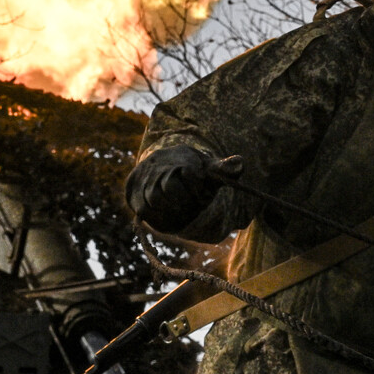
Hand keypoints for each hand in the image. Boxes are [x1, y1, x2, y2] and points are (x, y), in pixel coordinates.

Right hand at [125, 146, 241, 232]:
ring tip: (181, 209)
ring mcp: (143, 178)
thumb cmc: (194, 172)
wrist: (163, 167)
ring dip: (171, 210)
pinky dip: (158, 217)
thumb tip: (240, 162)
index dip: (198, 187)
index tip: (202, 191)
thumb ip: (225, 169)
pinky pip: (143, 210)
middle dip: (183, 201)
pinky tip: (169, 215)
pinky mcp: (133, 193)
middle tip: (192, 204)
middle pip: (168, 188)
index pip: (189, 173)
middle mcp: (158, 164)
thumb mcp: (211, 169)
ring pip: (154, 199)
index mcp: (180, 156)